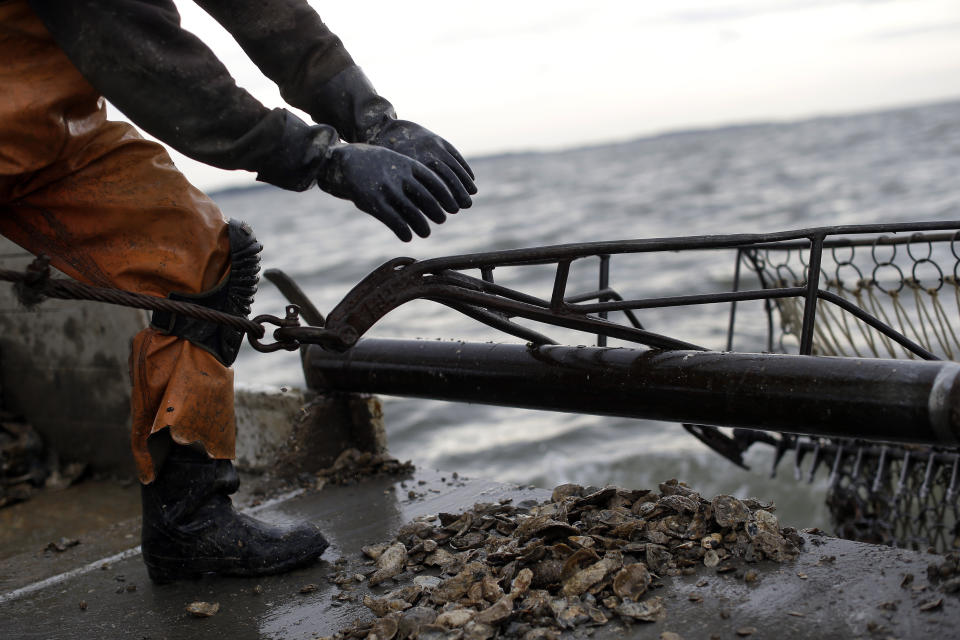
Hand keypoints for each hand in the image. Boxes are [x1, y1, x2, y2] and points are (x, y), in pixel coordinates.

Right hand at [315, 142, 459, 240]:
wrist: (343, 161)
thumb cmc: (375, 163)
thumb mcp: (396, 160)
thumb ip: (413, 174)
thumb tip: (435, 194)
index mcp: (408, 164)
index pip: (434, 181)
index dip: (446, 195)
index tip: (455, 206)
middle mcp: (399, 176)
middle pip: (426, 198)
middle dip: (436, 211)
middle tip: (442, 219)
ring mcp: (386, 189)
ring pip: (411, 212)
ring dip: (421, 224)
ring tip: (426, 232)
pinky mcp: (373, 202)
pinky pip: (393, 220)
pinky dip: (403, 230)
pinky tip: (407, 237)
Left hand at [368, 120, 476, 208]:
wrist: (382, 129)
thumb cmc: (382, 162)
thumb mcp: (387, 176)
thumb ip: (401, 192)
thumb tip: (412, 220)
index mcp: (408, 163)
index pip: (431, 183)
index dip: (443, 197)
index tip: (452, 211)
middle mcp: (422, 153)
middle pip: (445, 174)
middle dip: (456, 191)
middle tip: (464, 207)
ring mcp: (432, 145)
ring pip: (452, 164)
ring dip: (464, 181)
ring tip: (471, 196)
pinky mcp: (438, 140)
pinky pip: (455, 155)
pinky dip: (464, 168)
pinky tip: (471, 180)